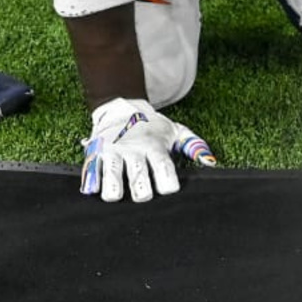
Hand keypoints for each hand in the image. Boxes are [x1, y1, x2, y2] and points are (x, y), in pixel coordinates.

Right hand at [80, 97, 215, 203]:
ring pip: (111, 176)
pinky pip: (90, 172)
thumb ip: (194, 146)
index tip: (169, 190)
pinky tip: (94, 189)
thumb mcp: (175, 131)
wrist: (121, 107)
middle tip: (144, 194)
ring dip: (114, 189)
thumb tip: (211, 162)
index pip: (163, 166)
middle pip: (138, 176)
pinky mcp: (94, 154)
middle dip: (141, 190)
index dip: (167, 182)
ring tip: (116, 194)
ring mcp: (112, 153)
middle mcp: (133, 150)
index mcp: (154, 147)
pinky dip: (91, 183)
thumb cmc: (152, 127)